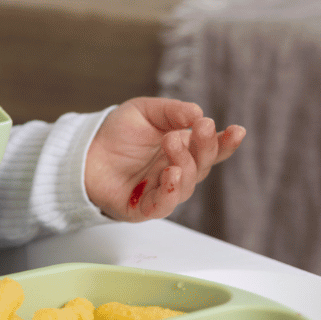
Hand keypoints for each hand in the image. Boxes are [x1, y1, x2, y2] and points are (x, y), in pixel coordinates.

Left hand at [83, 97, 244, 221]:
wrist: (83, 152)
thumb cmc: (116, 133)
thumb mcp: (145, 112)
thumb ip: (171, 112)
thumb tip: (198, 113)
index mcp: (182, 149)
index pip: (212, 149)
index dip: (226, 142)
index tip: (237, 131)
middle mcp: (177, 171)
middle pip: (203, 165)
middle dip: (204, 146)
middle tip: (198, 128)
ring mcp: (162, 190)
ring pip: (186, 184)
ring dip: (185, 164)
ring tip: (171, 143)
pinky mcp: (144, 208)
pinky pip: (163, 205)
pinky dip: (170, 192)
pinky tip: (171, 174)